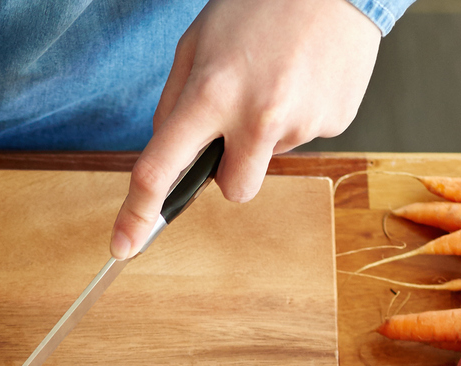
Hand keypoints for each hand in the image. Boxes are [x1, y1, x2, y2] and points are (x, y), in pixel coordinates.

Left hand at [113, 0, 381, 256]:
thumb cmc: (258, 5)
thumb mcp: (197, 43)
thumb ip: (176, 103)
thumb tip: (168, 157)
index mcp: (211, 94)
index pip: (160, 169)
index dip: (137, 215)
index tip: (123, 245)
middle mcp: (257, 116)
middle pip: (234, 190)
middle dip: (231, 168)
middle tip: (238, 121)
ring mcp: (302, 122)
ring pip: (269, 159)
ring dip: (266, 134)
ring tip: (277, 78)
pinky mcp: (337, 121)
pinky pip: (304, 136)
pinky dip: (300, 113)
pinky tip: (304, 75)